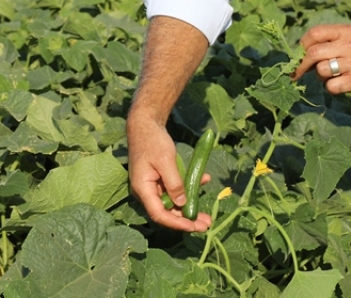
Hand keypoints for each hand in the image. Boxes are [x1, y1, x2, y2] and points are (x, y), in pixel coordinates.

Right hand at [126, 112, 212, 231]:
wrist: (145, 123)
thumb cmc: (153, 141)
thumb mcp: (166, 161)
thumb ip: (174, 183)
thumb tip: (182, 204)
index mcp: (143, 189)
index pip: (159, 214)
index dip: (176, 223)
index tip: (192, 226)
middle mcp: (147, 191)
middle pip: (167, 212)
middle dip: (186, 220)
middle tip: (205, 225)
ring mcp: (153, 186)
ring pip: (173, 203)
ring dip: (190, 208)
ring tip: (207, 216)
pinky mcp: (160, 179)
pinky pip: (175, 189)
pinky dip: (188, 188)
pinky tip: (204, 181)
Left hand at [292, 24, 350, 94]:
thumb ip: (330, 41)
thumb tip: (302, 53)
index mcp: (345, 31)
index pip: (315, 33)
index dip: (303, 44)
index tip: (299, 53)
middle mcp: (349, 45)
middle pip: (313, 53)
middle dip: (302, 64)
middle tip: (297, 72)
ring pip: (321, 70)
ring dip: (320, 76)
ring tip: (330, 75)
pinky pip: (332, 86)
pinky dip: (330, 87)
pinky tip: (339, 84)